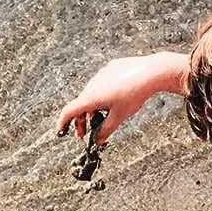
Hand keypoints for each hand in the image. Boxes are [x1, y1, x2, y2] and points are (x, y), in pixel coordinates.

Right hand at [56, 51, 186, 143]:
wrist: (151, 72)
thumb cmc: (134, 95)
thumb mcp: (119, 117)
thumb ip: (105, 131)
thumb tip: (97, 142)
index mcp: (91, 98)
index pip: (69, 111)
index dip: (62, 123)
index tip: (61, 131)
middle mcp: (92, 85)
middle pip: (80, 104)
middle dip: (81, 120)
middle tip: (84, 133)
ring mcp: (101, 75)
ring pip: (91, 93)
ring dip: (91, 107)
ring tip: (100, 116)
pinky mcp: (111, 68)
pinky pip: (102, 84)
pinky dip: (102, 94)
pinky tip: (115, 98)